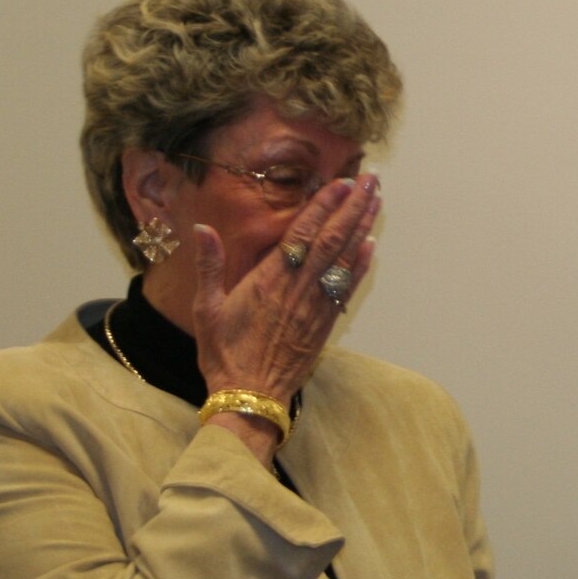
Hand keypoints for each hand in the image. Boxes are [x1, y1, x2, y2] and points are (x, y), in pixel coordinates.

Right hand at [188, 175, 382, 406]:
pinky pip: (347, 288)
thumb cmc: (224, 354)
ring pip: (344, 259)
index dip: (323, 206)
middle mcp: (297, 289)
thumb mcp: (205, 309)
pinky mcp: (324, 323)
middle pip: (331, 239)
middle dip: (353, 207)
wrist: (250, 397)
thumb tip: (201, 228)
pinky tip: (372, 246)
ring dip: (362, 228)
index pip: (302, 233)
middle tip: (371, 181)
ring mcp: (315, 306)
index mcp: (268, 280)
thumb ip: (208, 266)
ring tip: (376, 201)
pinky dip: (361, 266)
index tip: (341, 183)